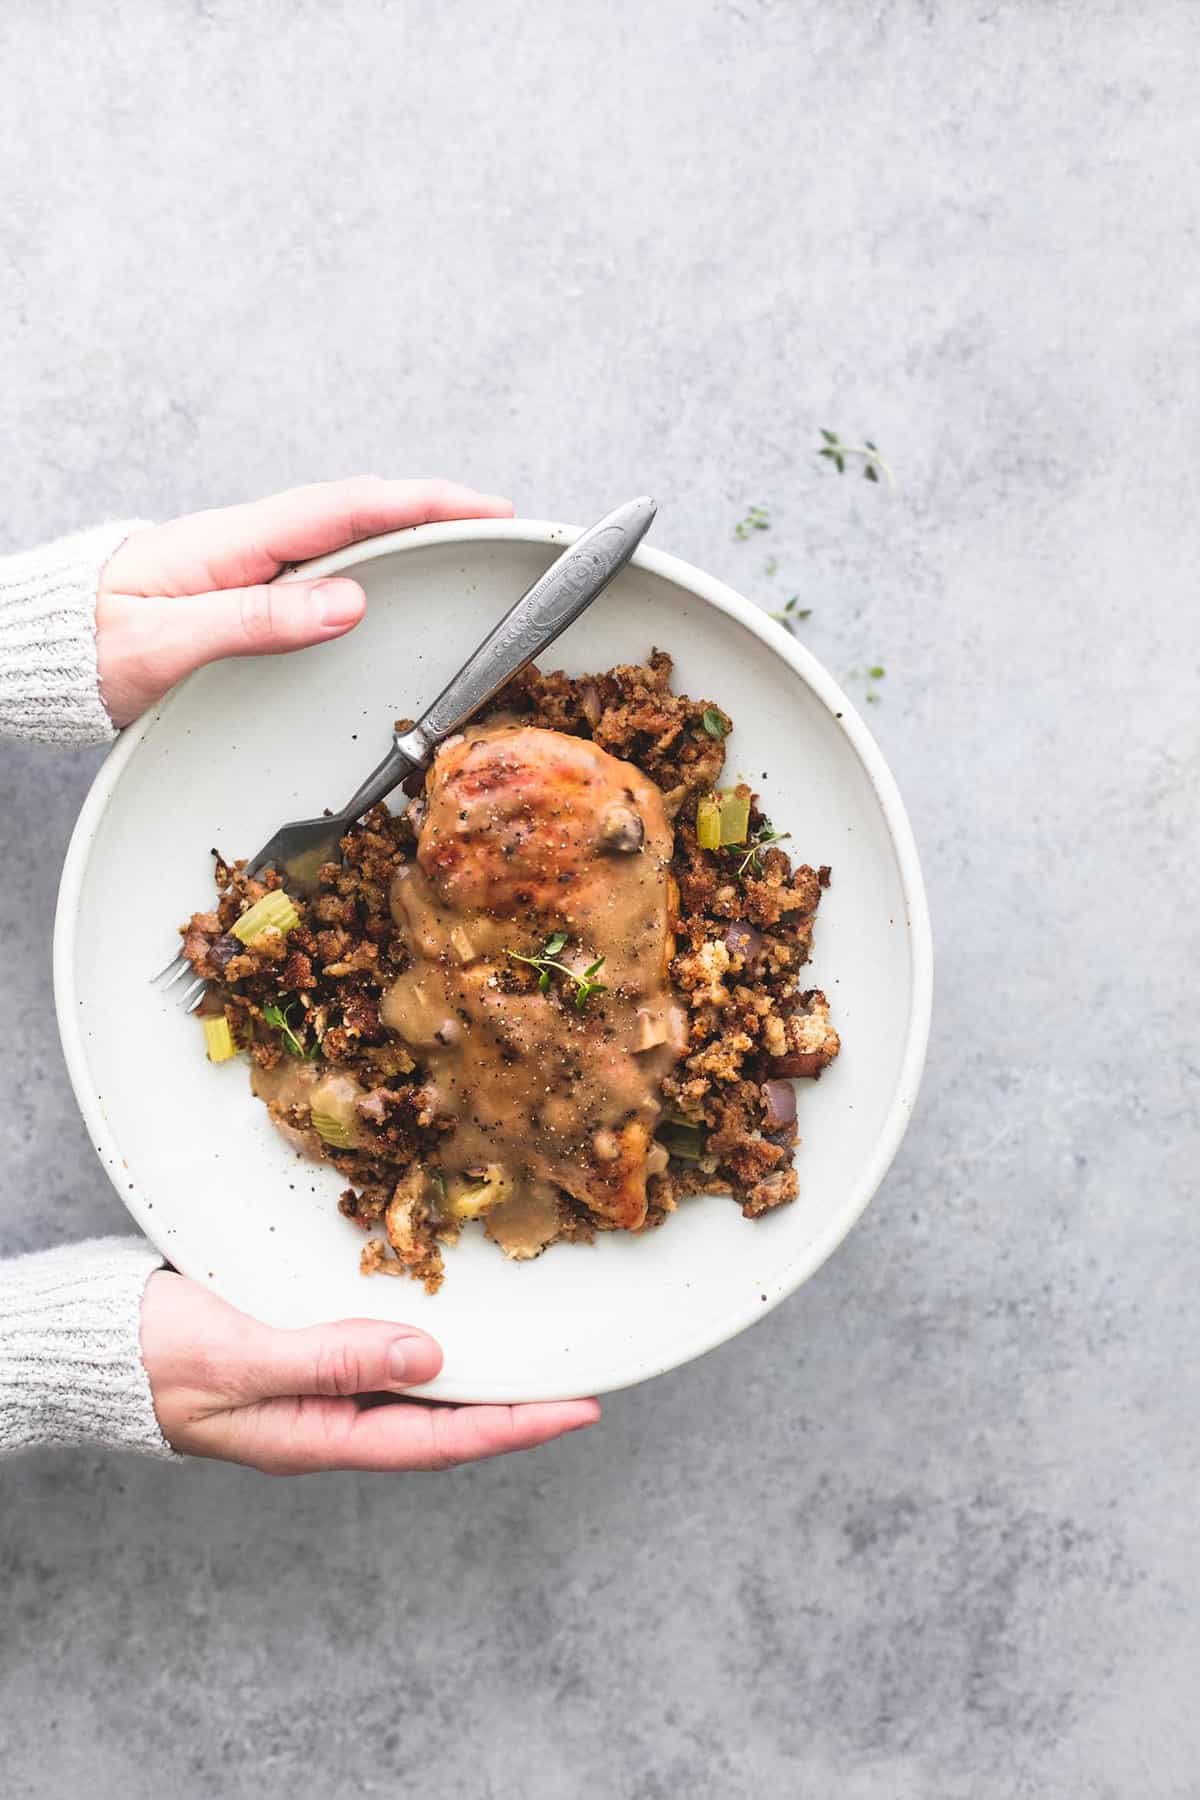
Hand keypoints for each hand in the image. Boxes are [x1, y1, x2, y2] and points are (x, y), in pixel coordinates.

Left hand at [96, 476, 512, 726]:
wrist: (38, 650)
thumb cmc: (87, 648)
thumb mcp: (170, 642)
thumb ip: (258, 621)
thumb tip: (347, 603)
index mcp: (232, 542)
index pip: (345, 509)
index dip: (421, 503)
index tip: (481, 506)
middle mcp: (243, 542)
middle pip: (354, 513)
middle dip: (429, 510)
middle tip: (494, 522)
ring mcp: (241, 562)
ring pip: (340, 538)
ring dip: (403, 534)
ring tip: (460, 544)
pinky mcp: (237, 588)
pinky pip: (317, 565)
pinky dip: (367, 562)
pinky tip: (388, 580)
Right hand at [140, 1271, 598, 1473]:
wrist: (92, 1346)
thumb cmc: (154, 1357)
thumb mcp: (241, 1359)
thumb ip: (332, 1358)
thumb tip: (431, 1359)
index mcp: (319, 1434)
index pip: (440, 1439)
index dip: (516, 1425)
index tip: (582, 1408)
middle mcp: (327, 1419)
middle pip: (441, 1422)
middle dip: (514, 1406)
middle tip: (583, 1383)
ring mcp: (314, 1390)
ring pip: (416, 1392)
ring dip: (476, 1378)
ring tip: (537, 1357)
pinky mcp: (301, 1353)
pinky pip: (381, 1358)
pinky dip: (427, 1345)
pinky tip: (448, 1324)